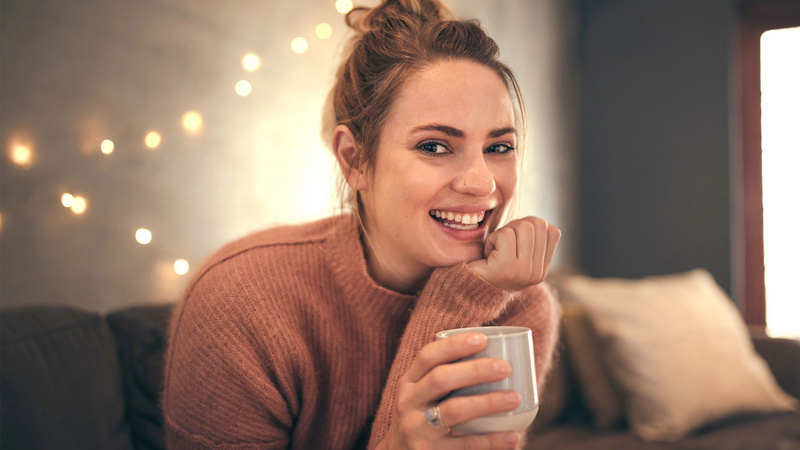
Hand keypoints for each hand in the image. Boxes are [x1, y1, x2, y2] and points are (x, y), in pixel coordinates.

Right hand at [379, 332, 522, 449]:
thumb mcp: (420, 398)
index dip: (454, 345)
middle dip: (475, 370)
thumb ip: (443, 381)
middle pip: (441, 379)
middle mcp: (408, 404)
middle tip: (505, 367)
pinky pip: (465, 445)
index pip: (427, 357)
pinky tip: (512, 436)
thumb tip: (493, 357)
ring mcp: (418, 430)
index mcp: (408, 384)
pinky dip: (491, 440)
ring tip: (515, 398)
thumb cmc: (422, 421)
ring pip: (454, 410)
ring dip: (488, 402)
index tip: (482, 339)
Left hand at [468, 216, 559, 290]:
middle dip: (516, 227)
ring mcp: (524, 272)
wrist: (466, 289)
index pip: (552, 231)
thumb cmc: (487, 264)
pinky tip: (487, 256)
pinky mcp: (507, 268)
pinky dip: (492, 240)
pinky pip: (505, 235)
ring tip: (495, 251)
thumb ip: (530, 238)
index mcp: (541, 270)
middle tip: (502, 245)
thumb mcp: (515, 252)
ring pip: (524, 227)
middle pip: (538, 225)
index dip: (530, 227)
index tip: (514, 241)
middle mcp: (537, 274)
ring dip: (503, 233)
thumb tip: (536, 221)